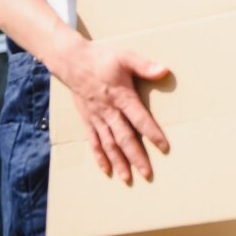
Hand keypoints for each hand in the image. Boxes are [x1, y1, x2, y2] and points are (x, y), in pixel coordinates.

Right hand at [53, 34, 169, 183]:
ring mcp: (96, 117)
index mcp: (121, 96)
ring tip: (127, 179)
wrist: (71, 60)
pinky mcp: (87, 119)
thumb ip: (145, 66)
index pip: (139, 118)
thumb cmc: (102, 58)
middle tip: (147, 173)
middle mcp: (109, 111)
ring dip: (118, 161)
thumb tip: (164, 71)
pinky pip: (93, 141)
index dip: (152, 133)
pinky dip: (100, 156)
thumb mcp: (125, 57)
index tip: (164, 147)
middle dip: (135, 156)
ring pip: (108, 144)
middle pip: (124, 138)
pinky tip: (106, 170)